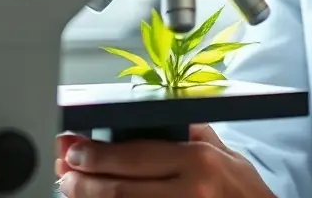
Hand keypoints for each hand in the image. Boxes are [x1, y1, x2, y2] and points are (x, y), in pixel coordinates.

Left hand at [55, 125, 275, 196]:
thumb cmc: (246, 192)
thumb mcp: (226, 153)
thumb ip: (193, 136)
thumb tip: (159, 119)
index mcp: (199, 161)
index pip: (137, 154)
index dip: (100, 153)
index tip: (76, 148)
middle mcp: (188, 189)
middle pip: (120, 186)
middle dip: (84, 178)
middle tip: (65, 169)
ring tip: (70, 188)